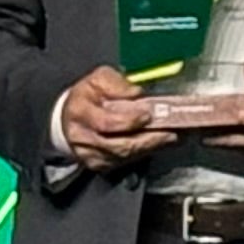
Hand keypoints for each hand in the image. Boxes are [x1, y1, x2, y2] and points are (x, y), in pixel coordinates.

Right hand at [60, 65, 178, 174]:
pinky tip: (161, 143)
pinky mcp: (99, 164)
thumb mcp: (99, 79)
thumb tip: (136, 94)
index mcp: (79, 111)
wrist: (70, 117)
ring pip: (125, 156)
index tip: (149, 114)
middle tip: (172, 131)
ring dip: (152, 147)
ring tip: (173, 136)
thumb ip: (117, 84)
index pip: (106, 122)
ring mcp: (89, 154)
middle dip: (148, 139)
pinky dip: (146, 152)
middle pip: (119, 145)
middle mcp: (81, 137)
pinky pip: (126, 162)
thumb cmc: (89, 96)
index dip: (129, 120)